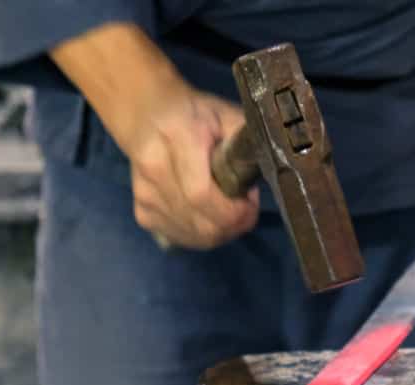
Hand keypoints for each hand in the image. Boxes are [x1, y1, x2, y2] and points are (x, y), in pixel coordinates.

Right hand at [123, 83, 258, 248]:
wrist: (146, 116)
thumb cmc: (195, 115)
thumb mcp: (226, 115)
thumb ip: (248, 144)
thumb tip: (272, 172)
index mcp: (178, 137)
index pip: (201, 194)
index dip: (233, 211)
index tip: (250, 202)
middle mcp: (154, 168)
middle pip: (201, 223)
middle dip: (233, 224)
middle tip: (244, 208)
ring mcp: (145, 194)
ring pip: (194, 236)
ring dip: (220, 230)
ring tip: (227, 206)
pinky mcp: (142, 213)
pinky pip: (182, 238)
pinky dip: (203, 234)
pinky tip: (208, 214)